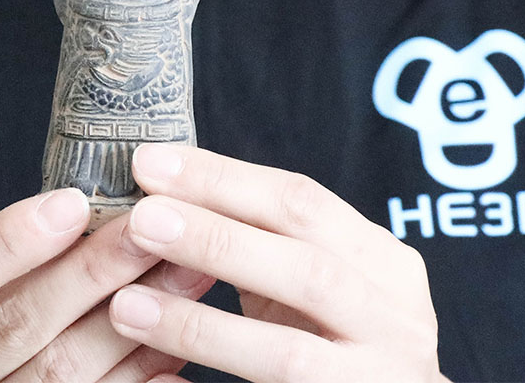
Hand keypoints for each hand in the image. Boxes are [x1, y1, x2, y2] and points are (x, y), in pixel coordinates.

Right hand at [0, 187, 215, 381]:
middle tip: (149, 228)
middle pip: (16, 326)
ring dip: (132, 319)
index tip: (72, 200)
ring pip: (62, 373)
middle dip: (90, 273)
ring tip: (183, 271)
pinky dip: (139, 381)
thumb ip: (1, 258)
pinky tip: (176, 347)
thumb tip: (90, 205)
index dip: (7, 242)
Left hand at [108, 145, 445, 382]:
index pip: (301, 202)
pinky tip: (157, 375)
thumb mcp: (313, 275)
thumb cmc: (333, 337)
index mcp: (383, 263)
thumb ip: (257, 235)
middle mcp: (397, 321)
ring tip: (127, 304)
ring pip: (288, 353)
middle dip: (216, 238)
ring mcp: (381, 381)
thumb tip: (163, 186)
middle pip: (305, 269)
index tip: (150, 164)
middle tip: (141, 218)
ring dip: (199, 324)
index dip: (222, 179)